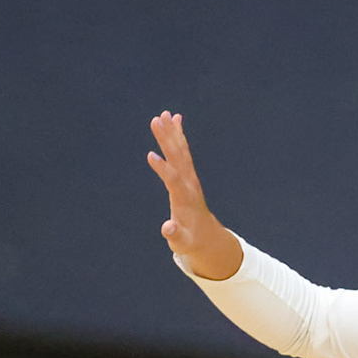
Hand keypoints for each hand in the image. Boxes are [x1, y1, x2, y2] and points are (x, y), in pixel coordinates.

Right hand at [146, 111, 241, 280]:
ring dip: (172, 132)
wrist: (207, 237)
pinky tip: (175, 120)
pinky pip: (183, 151)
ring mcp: (190, 176)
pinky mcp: (188, 174)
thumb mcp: (181, 243)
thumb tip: (168, 228)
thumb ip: (175, 235)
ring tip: (164, 114)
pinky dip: (178, 135)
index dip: (163, 169)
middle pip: (177, 158)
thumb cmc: (190, 241)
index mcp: (185, 198)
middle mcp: (189, 183)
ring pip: (180, 150)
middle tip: (156, 120)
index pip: (174, 180)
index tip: (151, 155)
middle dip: (166, 139)